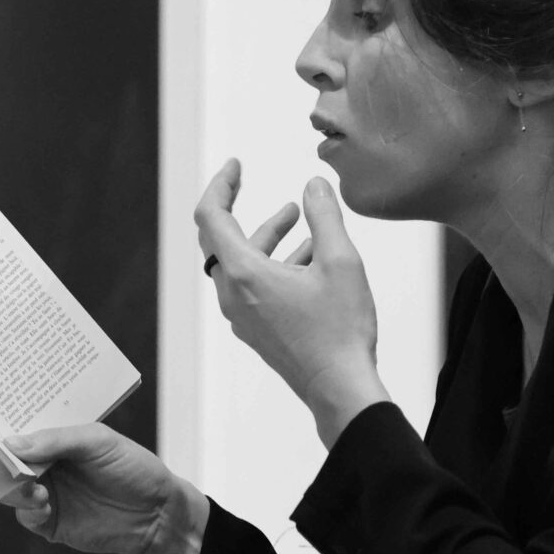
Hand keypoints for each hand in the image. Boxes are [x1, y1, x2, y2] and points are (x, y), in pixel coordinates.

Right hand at [6, 423, 209, 553]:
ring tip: (32, 485)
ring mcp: (46, 494)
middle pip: (8, 463)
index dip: (3, 429)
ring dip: (14, 487)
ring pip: (11, 490)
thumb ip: (56, 440)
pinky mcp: (50, 523)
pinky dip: (27, 510)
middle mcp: (45, 466)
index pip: (20, 432)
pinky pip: (26, 516)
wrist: (158, 513)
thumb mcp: (98, 441)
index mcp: (55, 441)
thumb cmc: (133, 468)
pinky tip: (42, 503)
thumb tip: (12, 444)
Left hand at [196, 161, 389, 446]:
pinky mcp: (255, 329)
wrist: (338, 388)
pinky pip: (253, 285)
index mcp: (244, 274)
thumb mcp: (341, 262)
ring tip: (297, 216)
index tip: (234, 165)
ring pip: (241, 263)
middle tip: (247, 180)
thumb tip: (313, 184)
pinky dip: (273, 263)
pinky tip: (309, 256)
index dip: (220, 185)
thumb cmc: (340, 330)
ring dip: (265, 236)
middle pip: (220, 240)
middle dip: (237, 207)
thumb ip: (325, 215)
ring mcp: (241, 315)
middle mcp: (233, 295)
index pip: (211, 217)